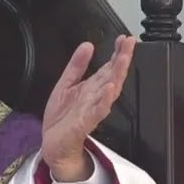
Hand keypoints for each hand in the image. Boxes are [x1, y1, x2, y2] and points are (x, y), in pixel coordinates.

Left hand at [41, 35, 135, 180]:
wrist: (53, 145)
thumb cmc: (62, 118)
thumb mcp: (65, 85)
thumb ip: (76, 66)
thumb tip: (87, 44)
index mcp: (91, 87)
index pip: (108, 67)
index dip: (117, 52)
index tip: (125, 38)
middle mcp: (95, 97)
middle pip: (113, 75)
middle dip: (122, 59)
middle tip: (130, 43)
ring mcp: (92, 109)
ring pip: (109, 90)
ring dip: (117, 75)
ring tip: (124, 59)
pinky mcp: (85, 123)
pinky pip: (98, 111)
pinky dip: (105, 100)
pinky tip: (110, 89)